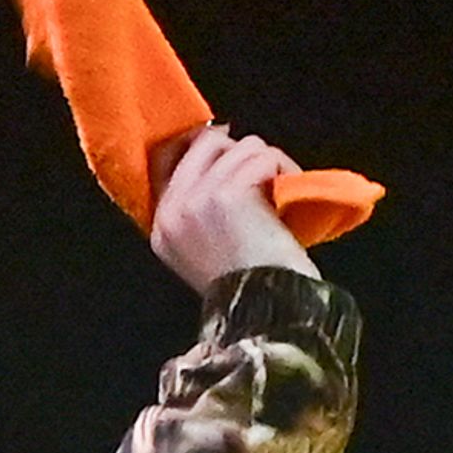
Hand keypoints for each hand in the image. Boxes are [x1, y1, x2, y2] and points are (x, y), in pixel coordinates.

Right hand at [147, 122, 314, 294]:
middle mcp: (171, 210)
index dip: (204, 146)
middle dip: (241, 151)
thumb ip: (199, 207)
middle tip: (265, 171)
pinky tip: (290, 194)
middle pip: (206, 142)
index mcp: (161, 227)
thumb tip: (221, 150)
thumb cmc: (250, 284)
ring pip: (242, 146)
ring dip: (270, 162)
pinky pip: (264, 157)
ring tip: (282, 190)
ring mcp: (196, 199)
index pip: (168, 159)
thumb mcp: (206, 248)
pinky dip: (285, 169)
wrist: (266, 310)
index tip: (231, 146)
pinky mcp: (226, 192)